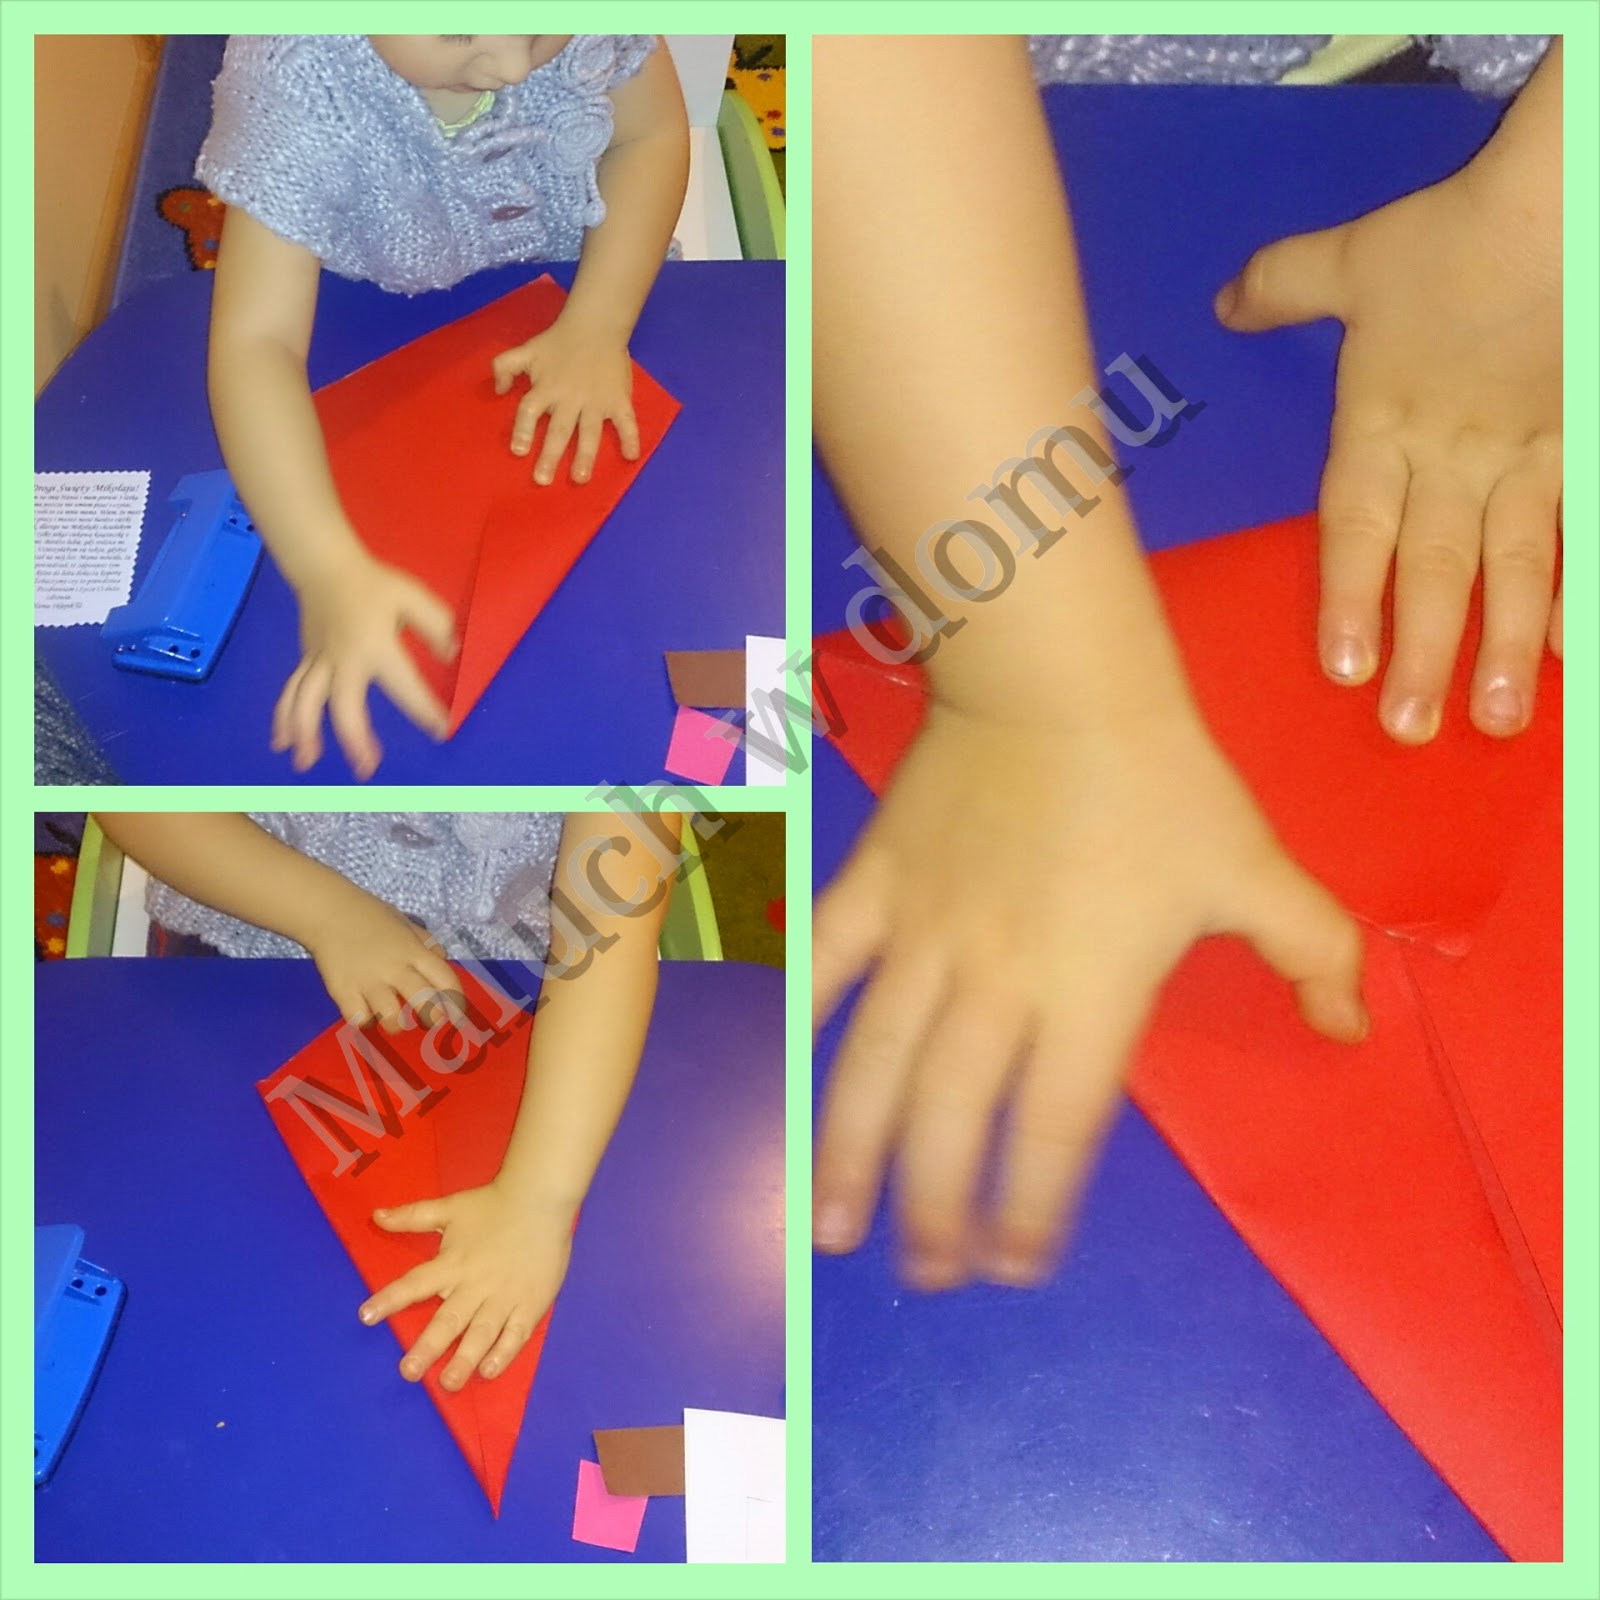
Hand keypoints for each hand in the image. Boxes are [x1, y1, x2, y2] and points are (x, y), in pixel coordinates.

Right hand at [272, 550, 457, 779]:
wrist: (326, 566)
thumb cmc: (375, 584)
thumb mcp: (414, 598)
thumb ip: (437, 627)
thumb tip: (452, 655)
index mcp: (375, 645)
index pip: (404, 686)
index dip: (424, 710)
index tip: (441, 729)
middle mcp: (343, 659)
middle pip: (343, 705)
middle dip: (354, 738)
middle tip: (367, 768)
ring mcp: (319, 662)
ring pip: (305, 701)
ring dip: (306, 733)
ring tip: (307, 763)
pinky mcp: (306, 662)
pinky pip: (291, 692)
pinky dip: (284, 718)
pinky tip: (282, 744)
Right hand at [302, 884, 462, 1030]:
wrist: (328, 911)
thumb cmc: (371, 916)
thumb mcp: (406, 924)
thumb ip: (426, 943)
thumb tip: (443, 960)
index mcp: (414, 951)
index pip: (446, 980)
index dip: (456, 1000)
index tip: (456, 1012)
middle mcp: (395, 968)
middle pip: (425, 1003)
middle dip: (433, 1018)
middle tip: (429, 1020)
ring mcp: (369, 982)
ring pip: (392, 1019)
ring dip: (395, 1023)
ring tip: (392, 1017)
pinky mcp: (343, 992)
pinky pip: (360, 1020)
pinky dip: (365, 1020)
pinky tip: (365, 1011)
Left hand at [359, 1182, 572, 1390]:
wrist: (542, 1198)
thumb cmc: (493, 1205)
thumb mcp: (449, 1207)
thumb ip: (412, 1215)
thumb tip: (375, 1216)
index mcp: (453, 1262)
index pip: (415, 1283)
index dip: (390, 1299)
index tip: (365, 1316)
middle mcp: (475, 1285)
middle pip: (448, 1319)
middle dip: (428, 1347)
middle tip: (408, 1372)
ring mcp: (504, 1297)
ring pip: (482, 1334)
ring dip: (464, 1359)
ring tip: (448, 1382)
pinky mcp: (530, 1304)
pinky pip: (516, 1334)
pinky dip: (504, 1353)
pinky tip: (489, 1370)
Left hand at [491, 315, 639, 485]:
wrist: (596, 326)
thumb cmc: (558, 342)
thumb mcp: (526, 350)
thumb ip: (505, 366)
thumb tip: (499, 391)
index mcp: (546, 388)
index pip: (530, 411)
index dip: (523, 430)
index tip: (519, 451)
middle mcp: (570, 399)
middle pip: (558, 430)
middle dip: (550, 455)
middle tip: (542, 479)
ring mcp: (596, 402)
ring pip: (589, 432)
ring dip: (585, 456)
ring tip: (580, 478)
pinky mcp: (618, 400)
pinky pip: (626, 422)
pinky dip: (630, 438)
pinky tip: (630, 456)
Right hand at [812, 701, 1366, 1290]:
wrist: (1056, 682)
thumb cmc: (1160, 781)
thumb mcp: (1257, 866)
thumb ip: (1313, 952)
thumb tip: (1351, 1030)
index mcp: (1087, 995)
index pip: (1051, 1131)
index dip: (1027, 1210)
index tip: (1013, 1265)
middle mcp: (995, 987)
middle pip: (950, 1122)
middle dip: (934, 1212)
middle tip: (927, 1271)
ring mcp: (921, 940)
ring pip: (871, 1067)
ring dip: (849, 1156)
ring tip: (832, 1230)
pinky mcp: (872, 888)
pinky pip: (820, 967)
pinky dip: (798, 1024)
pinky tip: (782, 1080)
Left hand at [1217, 163, 1560, 742]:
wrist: (1569, 202)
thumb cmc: (1456, 234)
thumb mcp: (1351, 258)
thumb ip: (1283, 286)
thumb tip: (1223, 304)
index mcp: (1383, 426)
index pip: (1356, 529)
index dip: (1348, 599)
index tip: (1344, 669)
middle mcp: (1453, 457)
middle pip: (1434, 567)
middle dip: (1422, 653)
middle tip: (1410, 729)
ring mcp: (1529, 458)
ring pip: (1515, 566)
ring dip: (1505, 646)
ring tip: (1497, 718)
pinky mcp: (1584, 447)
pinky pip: (1582, 532)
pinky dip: (1580, 594)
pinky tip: (1576, 653)